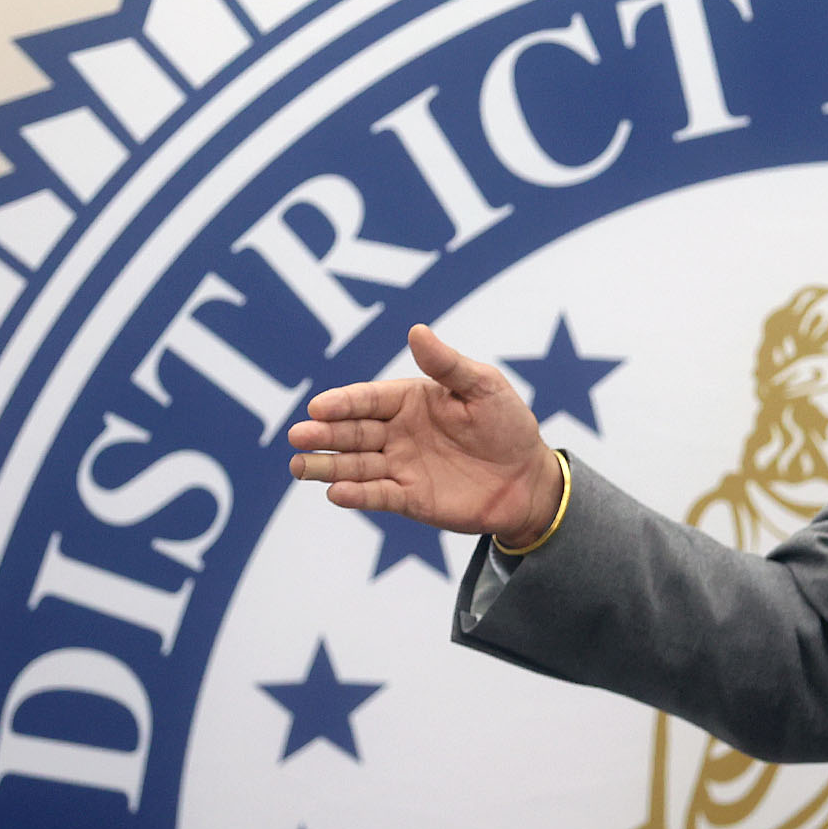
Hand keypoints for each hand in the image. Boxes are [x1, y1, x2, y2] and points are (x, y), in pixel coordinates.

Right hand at [286, 323, 562, 545]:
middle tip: (298, 436)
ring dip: (327, 466)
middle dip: (324, 433)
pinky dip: (356, 494)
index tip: (319, 406)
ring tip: (300, 466)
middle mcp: (398, 432)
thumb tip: (416, 330)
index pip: (368, 399)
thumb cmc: (508, 424)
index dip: (343, 403)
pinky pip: (377, 495)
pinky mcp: (409, 498)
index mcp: (411, 400)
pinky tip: (336, 493)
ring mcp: (401, 466)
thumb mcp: (484, 386)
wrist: (529, 478)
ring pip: (356, 465)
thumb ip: (447, 365)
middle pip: (353, 432)